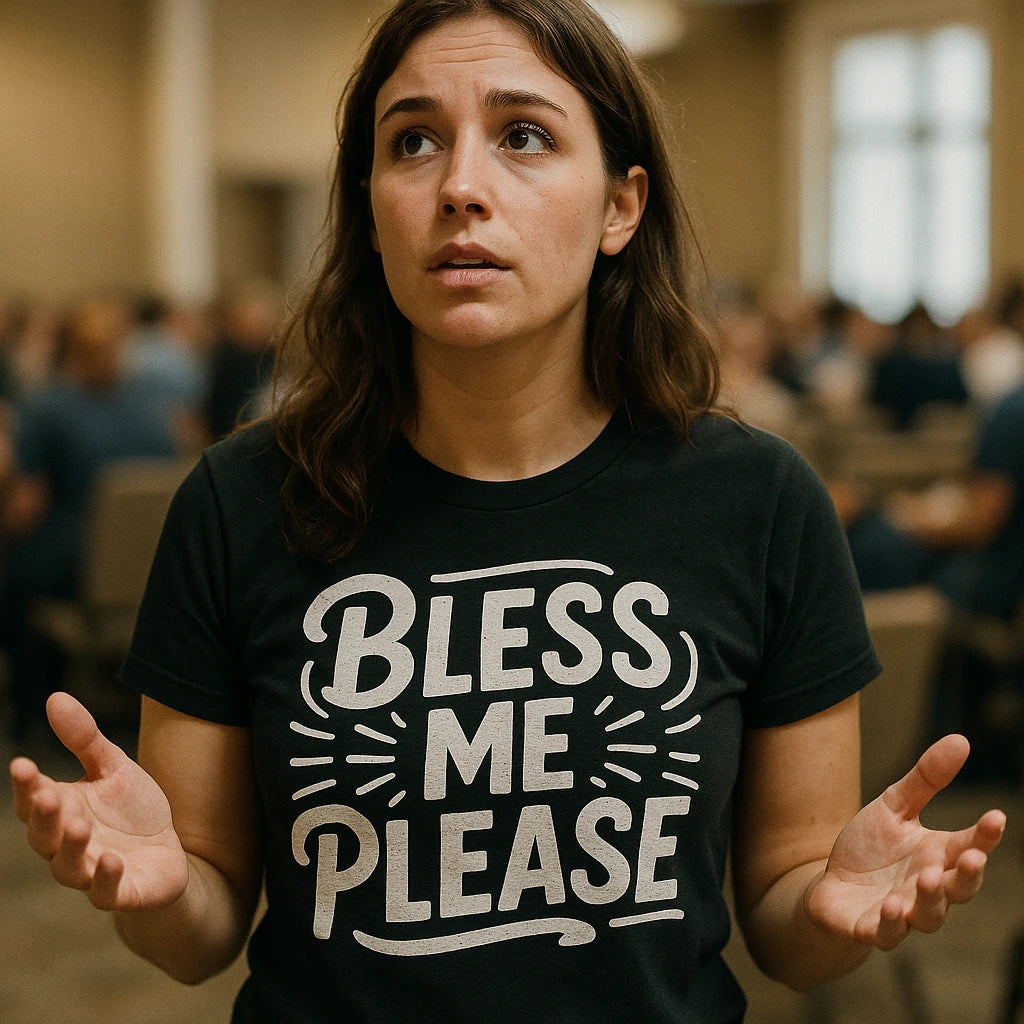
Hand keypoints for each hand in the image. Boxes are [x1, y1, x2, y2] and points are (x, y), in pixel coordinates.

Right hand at [9, 692, 188, 911]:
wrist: (169, 853)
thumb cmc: (132, 810)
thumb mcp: (113, 767)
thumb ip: (84, 739)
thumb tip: (54, 697)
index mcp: (62, 811)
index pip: (34, 800)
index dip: (25, 786)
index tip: (22, 764)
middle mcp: (67, 845)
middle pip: (44, 835)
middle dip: (43, 816)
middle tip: (47, 795)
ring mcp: (91, 872)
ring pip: (69, 867)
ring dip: (71, 848)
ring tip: (78, 825)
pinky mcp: (120, 892)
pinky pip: (106, 892)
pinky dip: (106, 879)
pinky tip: (112, 861)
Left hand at [806, 734, 1005, 949]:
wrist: (830, 885)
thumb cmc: (871, 848)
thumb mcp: (895, 806)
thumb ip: (926, 779)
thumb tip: (962, 739)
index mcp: (937, 856)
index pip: (969, 846)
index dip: (985, 836)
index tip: (996, 817)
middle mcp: (927, 888)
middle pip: (959, 888)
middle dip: (968, 875)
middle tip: (971, 857)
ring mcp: (903, 913)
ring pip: (928, 915)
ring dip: (930, 900)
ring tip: (928, 879)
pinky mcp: (871, 928)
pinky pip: (885, 934)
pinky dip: (890, 925)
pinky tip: (891, 909)